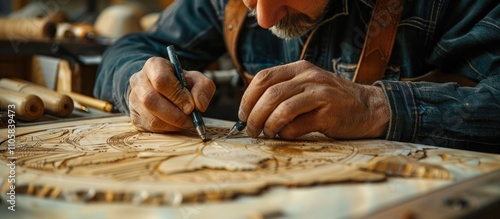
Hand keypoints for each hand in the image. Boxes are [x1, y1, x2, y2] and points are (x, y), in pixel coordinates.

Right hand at [128, 57, 215, 131]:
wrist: (164, 89)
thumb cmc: (180, 82)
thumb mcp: (196, 79)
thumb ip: (203, 88)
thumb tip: (199, 105)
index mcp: (154, 65)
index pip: (161, 80)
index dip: (177, 95)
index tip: (191, 106)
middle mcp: (139, 81)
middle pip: (151, 100)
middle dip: (175, 114)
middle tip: (190, 119)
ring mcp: (133, 99)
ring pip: (151, 118)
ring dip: (173, 124)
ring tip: (186, 122)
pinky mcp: (135, 116)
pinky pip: (150, 128)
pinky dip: (167, 130)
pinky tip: (176, 125)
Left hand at [239, 60, 389, 139]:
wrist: (369, 108)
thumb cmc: (332, 101)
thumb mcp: (307, 86)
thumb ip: (283, 92)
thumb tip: (251, 111)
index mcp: (300, 68)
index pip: (263, 77)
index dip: (247, 97)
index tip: (242, 114)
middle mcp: (309, 77)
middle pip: (269, 94)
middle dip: (254, 115)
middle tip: (250, 130)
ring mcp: (320, 94)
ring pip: (281, 109)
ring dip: (267, 125)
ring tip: (266, 134)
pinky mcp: (328, 114)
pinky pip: (297, 125)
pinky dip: (285, 133)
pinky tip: (285, 136)